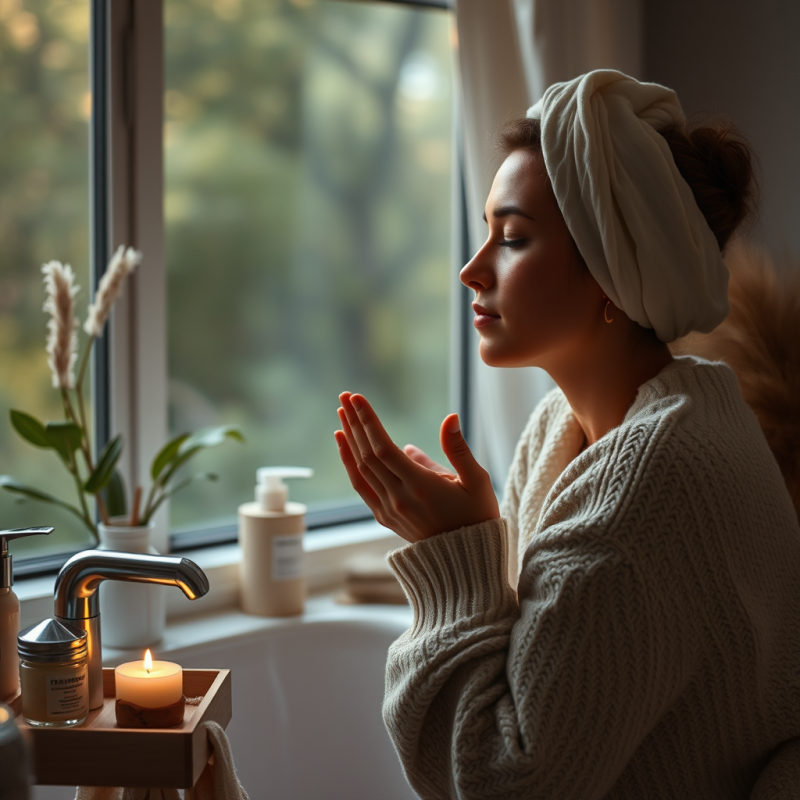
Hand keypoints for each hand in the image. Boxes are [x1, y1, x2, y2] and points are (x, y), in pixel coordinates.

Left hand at [334, 392, 498, 542]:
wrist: (466, 562)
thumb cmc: (477, 517)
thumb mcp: (476, 481)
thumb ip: (459, 449)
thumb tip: (450, 417)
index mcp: (420, 487)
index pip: (384, 448)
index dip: (368, 421)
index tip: (357, 398)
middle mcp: (398, 499)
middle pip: (367, 455)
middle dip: (354, 422)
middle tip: (345, 395)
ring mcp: (388, 509)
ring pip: (360, 469)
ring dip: (349, 439)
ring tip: (342, 413)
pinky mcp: (384, 517)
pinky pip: (361, 485)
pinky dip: (349, 463)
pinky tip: (345, 444)